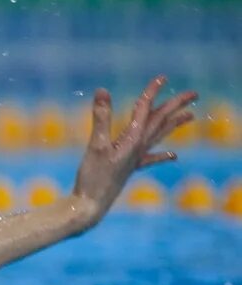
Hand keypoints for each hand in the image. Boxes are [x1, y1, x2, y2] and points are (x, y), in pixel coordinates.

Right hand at [72, 75, 197, 224]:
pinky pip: (151, 159)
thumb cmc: (93, 177)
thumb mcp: (95, 145)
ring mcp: (136, 159)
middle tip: (194, 94)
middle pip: (161, 122)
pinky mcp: (129, 169)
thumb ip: (101, 118)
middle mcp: (139, 148)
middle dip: (176, 106)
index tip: (162, 78)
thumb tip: (102, 91)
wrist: (91, 206)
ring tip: (191, 116)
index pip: (145, 110)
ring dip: (175, 125)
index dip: (152, 92)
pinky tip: (173, 155)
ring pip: (160, 137)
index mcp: (132, 140)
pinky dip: (162, 156)